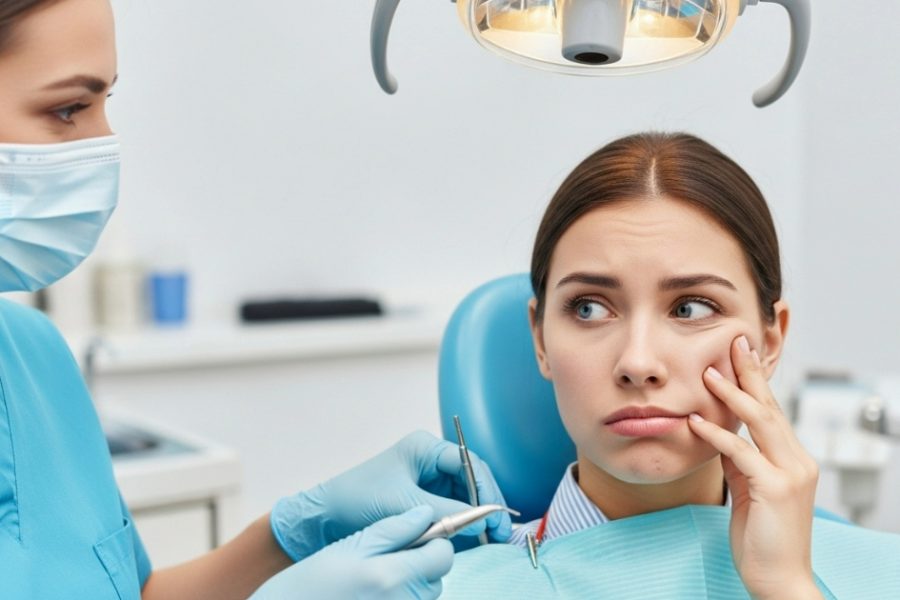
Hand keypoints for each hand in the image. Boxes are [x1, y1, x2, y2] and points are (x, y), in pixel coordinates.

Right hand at [252, 506, 452, 599]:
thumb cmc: (308, 587)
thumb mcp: (349, 548)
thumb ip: (392, 529)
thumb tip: (425, 514)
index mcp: (392, 578)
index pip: (443, 555)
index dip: (432, 542)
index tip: (414, 538)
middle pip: (437, 577)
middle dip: (420, 564)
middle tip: (385, 559)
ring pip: (425, 595)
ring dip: (410, 584)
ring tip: (373, 580)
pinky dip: (400, 598)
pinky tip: (372, 595)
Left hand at [271, 430, 511, 560]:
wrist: (326, 516)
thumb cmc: (356, 498)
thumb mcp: (403, 504)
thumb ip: (445, 511)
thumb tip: (481, 521)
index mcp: (425, 448)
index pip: (468, 463)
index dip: (485, 488)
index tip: (495, 513)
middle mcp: (430, 460)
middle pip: (472, 479)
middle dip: (486, 504)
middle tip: (500, 530)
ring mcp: (428, 481)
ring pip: (465, 496)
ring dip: (477, 516)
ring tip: (492, 537)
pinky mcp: (424, 501)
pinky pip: (452, 509)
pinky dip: (464, 524)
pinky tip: (474, 537)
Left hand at [687, 335, 821, 599]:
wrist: (778, 579)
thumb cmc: (762, 538)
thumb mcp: (749, 490)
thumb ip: (741, 462)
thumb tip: (722, 436)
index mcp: (793, 459)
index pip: (772, 411)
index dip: (755, 381)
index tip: (739, 353)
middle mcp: (798, 461)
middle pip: (770, 407)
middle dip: (750, 372)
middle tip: (734, 341)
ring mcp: (789, 474)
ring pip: (761, 423)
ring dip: (732, 395)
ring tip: (709, 371)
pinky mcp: (775, 490)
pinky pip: (741, 454)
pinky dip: (717, 434)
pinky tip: (695, 421)